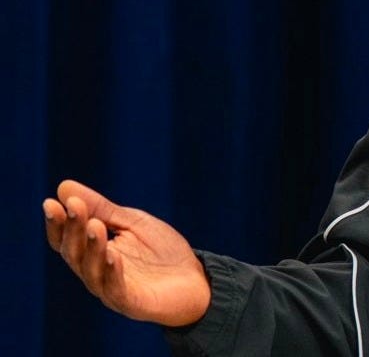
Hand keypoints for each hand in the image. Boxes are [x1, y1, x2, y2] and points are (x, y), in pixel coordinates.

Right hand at [42, 179, 210, 327]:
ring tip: (95, 225)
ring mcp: (111, 289)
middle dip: (73, 229)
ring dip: (92, 247)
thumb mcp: (133, 223)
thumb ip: (102, 209)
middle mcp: (96, 273)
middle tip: (75, 206)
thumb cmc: (162, 252)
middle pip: (74, 253)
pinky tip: (113, 255)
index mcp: (93, 254)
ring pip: (92, 271)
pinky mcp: (130, 303)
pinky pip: (116, 289)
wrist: (197, 280)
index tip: (51, 202)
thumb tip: (63, 186)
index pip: (67, 239)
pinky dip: (112, 272)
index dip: (58, 223)